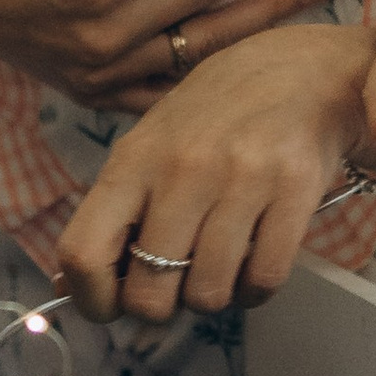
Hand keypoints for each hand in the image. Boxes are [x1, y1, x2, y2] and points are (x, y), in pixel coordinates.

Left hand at [56, 26, 375, 322]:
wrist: (304, 70)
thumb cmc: (218, 114)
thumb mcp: (153, 145)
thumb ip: (116, 211)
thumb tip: (70, 281)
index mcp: (135, 159)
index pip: (84, 252)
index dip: (92, 298)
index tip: (111, 304)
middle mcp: (183, 169)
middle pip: (149, 292)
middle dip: (160, 306)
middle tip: (175, 284)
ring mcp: (241, 180)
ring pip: (208, 295)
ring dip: (213, 295)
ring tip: (221, 263)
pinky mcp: (294, 191)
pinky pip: (263, 280)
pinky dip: (254, 288)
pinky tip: (255, 260)